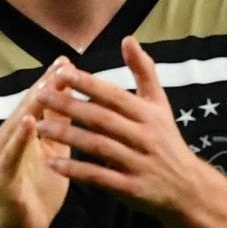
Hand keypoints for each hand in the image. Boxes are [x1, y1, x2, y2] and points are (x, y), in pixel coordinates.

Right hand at [0, 60, 72, 227]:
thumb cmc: (35, 198)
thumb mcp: (53, 158)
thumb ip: (58, 132)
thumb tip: (72, 103)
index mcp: (22, 139)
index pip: (38, 105)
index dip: (53, 83)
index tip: (70, 61)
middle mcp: (7, 144)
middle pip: (26, 109)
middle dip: (44, 86)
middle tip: (62, 63)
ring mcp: (2, 161)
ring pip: (17, 126)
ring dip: (31, 104)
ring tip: (47, 84)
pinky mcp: (2, 179)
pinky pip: (11, 155)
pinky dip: (20, 138)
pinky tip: (30, 123)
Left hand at [35, 38, 213, 222]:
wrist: (188, 188)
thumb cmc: (166, 140)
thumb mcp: (159, 104)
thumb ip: (143, 72)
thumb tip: (128, 39)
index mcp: (149, 114)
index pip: (114, 95)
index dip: (88, 84)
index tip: (60, 73)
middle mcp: (145, 136)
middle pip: (102, 118)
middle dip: (69, 106)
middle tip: (40, 96)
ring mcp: (138, 162)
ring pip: (98, 146)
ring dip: (67, 137)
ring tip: (38, 128)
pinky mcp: (131, 188)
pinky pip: (100, 177)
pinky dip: (76, 171)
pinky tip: (53, 164)